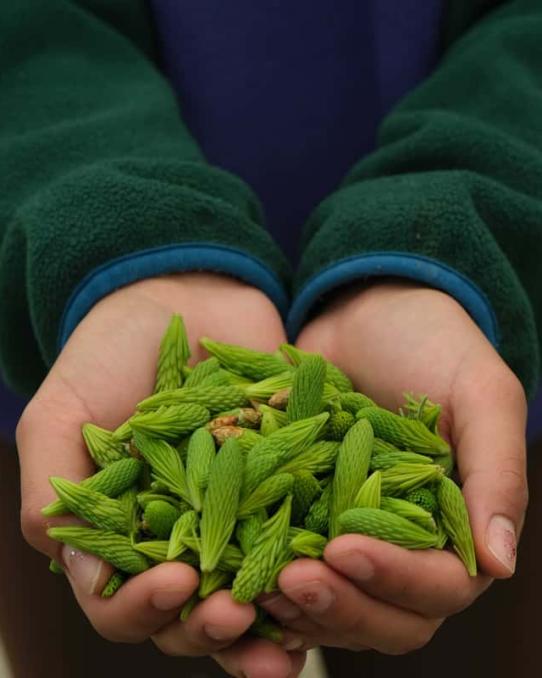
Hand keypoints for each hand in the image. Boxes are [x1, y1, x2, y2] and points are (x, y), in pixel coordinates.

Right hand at [17, 273, 304, 677]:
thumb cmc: (109, 355)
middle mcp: (181, 536)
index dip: (143, 608)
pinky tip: (333, 577)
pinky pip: (303, 536)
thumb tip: (73, 563)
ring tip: (293, 637)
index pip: (123, 602)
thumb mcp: (62, 414)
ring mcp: (238, 515)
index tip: (176, 583)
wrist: (182, 297)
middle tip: (235, 616)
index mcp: (123, 534)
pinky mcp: (288, 486)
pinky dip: (317, 563)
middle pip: (191, 613)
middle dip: (210, 627)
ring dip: (270, 622)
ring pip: (251, 592)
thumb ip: (55, 489)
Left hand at [260, 281, 527, 653]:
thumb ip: (496, 472)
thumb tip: (502, 564)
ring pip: (333, 604)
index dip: (395, 579)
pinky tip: (234, 575)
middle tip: (289, 578)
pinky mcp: (303, 516)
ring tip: (256, 582)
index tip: (344, 549)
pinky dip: (263, 579)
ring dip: (297, 605)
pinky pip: (286, 567)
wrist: (365, 312)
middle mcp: (404, 545)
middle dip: (339, 605)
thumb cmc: (432, 344)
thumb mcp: (479, 392)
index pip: (439, 586)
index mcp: (455, 527)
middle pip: (383, 616)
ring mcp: (349, 535)